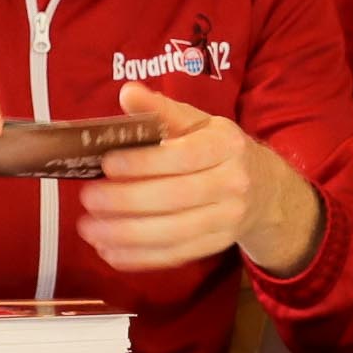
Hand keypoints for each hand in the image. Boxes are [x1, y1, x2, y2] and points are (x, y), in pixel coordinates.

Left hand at [76, 82, 319, 275]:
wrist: (264, 189)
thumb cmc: (218, 150)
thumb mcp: (198, 123)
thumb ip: (161, 110)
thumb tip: (127, 93)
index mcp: (226, 146)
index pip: (183, 156)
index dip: (142, 163)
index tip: (106, 164)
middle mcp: (232, 183)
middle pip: (174, 197)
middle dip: (124, 201)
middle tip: (88, 198)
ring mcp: (227, 219)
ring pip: (172, 232)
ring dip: (124, 234)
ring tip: (88, 228)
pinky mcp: (216, 246)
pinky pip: (174, 256)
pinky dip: (138, 258)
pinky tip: (108, 251)